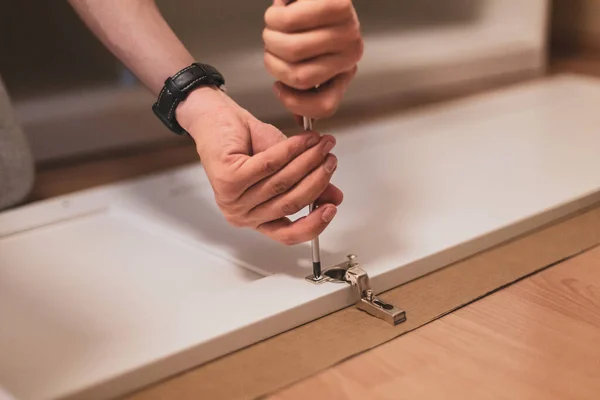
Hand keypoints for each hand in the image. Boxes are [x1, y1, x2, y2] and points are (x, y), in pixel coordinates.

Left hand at [176, 87, 342, 244]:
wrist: (218, 118)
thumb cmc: (247, 144)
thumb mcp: (285, 167)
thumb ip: (308, 185)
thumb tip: (334, 196)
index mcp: (255, 219)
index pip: (287, 235)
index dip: (313, 224)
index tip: (332, 208)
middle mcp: (242, 215)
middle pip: (290, 204)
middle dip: (317, 180)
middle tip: (331, 160)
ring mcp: (232, 200)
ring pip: (282, 183)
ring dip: (308, 161)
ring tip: (322, 145)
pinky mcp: (227, 179)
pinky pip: (269, 165)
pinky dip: (291, 150)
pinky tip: (305, 140)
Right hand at [263, 0, 362, 119]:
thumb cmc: (314, 17)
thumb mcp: (316, 56)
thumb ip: (308, 87)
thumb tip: (298, 121)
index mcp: (345, 68)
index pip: (324, 106)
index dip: (293, 103)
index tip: (279, 88)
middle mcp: (351, 50)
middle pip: (299, 77)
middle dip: (273, 63)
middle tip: (271, 47)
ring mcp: (347, 28)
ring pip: (291, 50)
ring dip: (270, 36)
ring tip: (273, 25)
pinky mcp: (335, 4)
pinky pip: (289, 21)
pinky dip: (274, 16)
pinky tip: (279, 9)